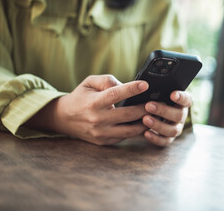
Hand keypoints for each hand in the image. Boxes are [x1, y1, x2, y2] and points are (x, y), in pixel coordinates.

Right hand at [27, 75, 149, 144]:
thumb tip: (127, 85)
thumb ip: (107, 81)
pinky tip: (145, 123)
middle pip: (128, 115)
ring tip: (156, 114)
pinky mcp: (104, 142)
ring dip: (146, 122)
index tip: (145, 85)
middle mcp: (97, 119)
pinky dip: (136, 131)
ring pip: (130, 130)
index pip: (115, 94)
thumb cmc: (81, 97)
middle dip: (146, 108)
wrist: (64, 118)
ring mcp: (101, 133)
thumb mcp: (89, 82)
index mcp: (93, 102)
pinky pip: (125, 137)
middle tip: (159, 102)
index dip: (131, 89)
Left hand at [142, 91, 191, 146]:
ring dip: (158, 125)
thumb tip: (147, 85)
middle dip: (163, 110)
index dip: (181, 97)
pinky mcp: (168, 139)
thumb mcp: (156, 94)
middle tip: (148, 105)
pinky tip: (146, 133)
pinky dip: (155, 138)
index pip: (186, 99)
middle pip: (178, 115)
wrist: (147, 113)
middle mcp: (181, 116)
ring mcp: (176, 128)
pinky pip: (164, 141)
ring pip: (173, 130)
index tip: (172, 94)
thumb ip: (157, 91)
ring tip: (145, 119)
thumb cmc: (153, 99)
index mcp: (182, 103)